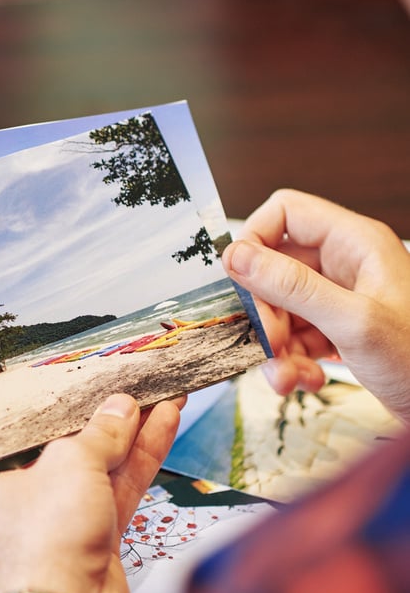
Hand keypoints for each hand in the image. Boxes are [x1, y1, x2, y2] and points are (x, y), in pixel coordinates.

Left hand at [0, 394, 181, 592]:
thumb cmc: (39, 546)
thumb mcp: (68, 465)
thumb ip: (98, 433)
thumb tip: (120, 409)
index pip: (23, 427)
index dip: (55, 402)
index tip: (85, 379)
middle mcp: (20, 495)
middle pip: (66, 443)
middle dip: (103, 415)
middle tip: (133, 383)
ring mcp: (58, 517)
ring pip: (100, 464)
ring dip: (133, 432)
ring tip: (162, 396)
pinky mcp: (92, 536)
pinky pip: (119, 486)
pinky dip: (141, 458)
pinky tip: (162, 426)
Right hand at [222, 189, 409, 419]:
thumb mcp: (354, 322)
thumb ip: (293, 286)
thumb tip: (237, 255)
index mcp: (356, 244)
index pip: (285, 213)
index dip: (255, 240)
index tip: (239, 279)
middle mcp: (346, 265)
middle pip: (275, 268)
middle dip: (264, 310)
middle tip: (269, 342)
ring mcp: (341, 298)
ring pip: (279, 307)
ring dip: (274, 345)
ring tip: (287, 376)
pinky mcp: (338, 330)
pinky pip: (294, 336)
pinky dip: (291, 360)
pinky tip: (304, 380)